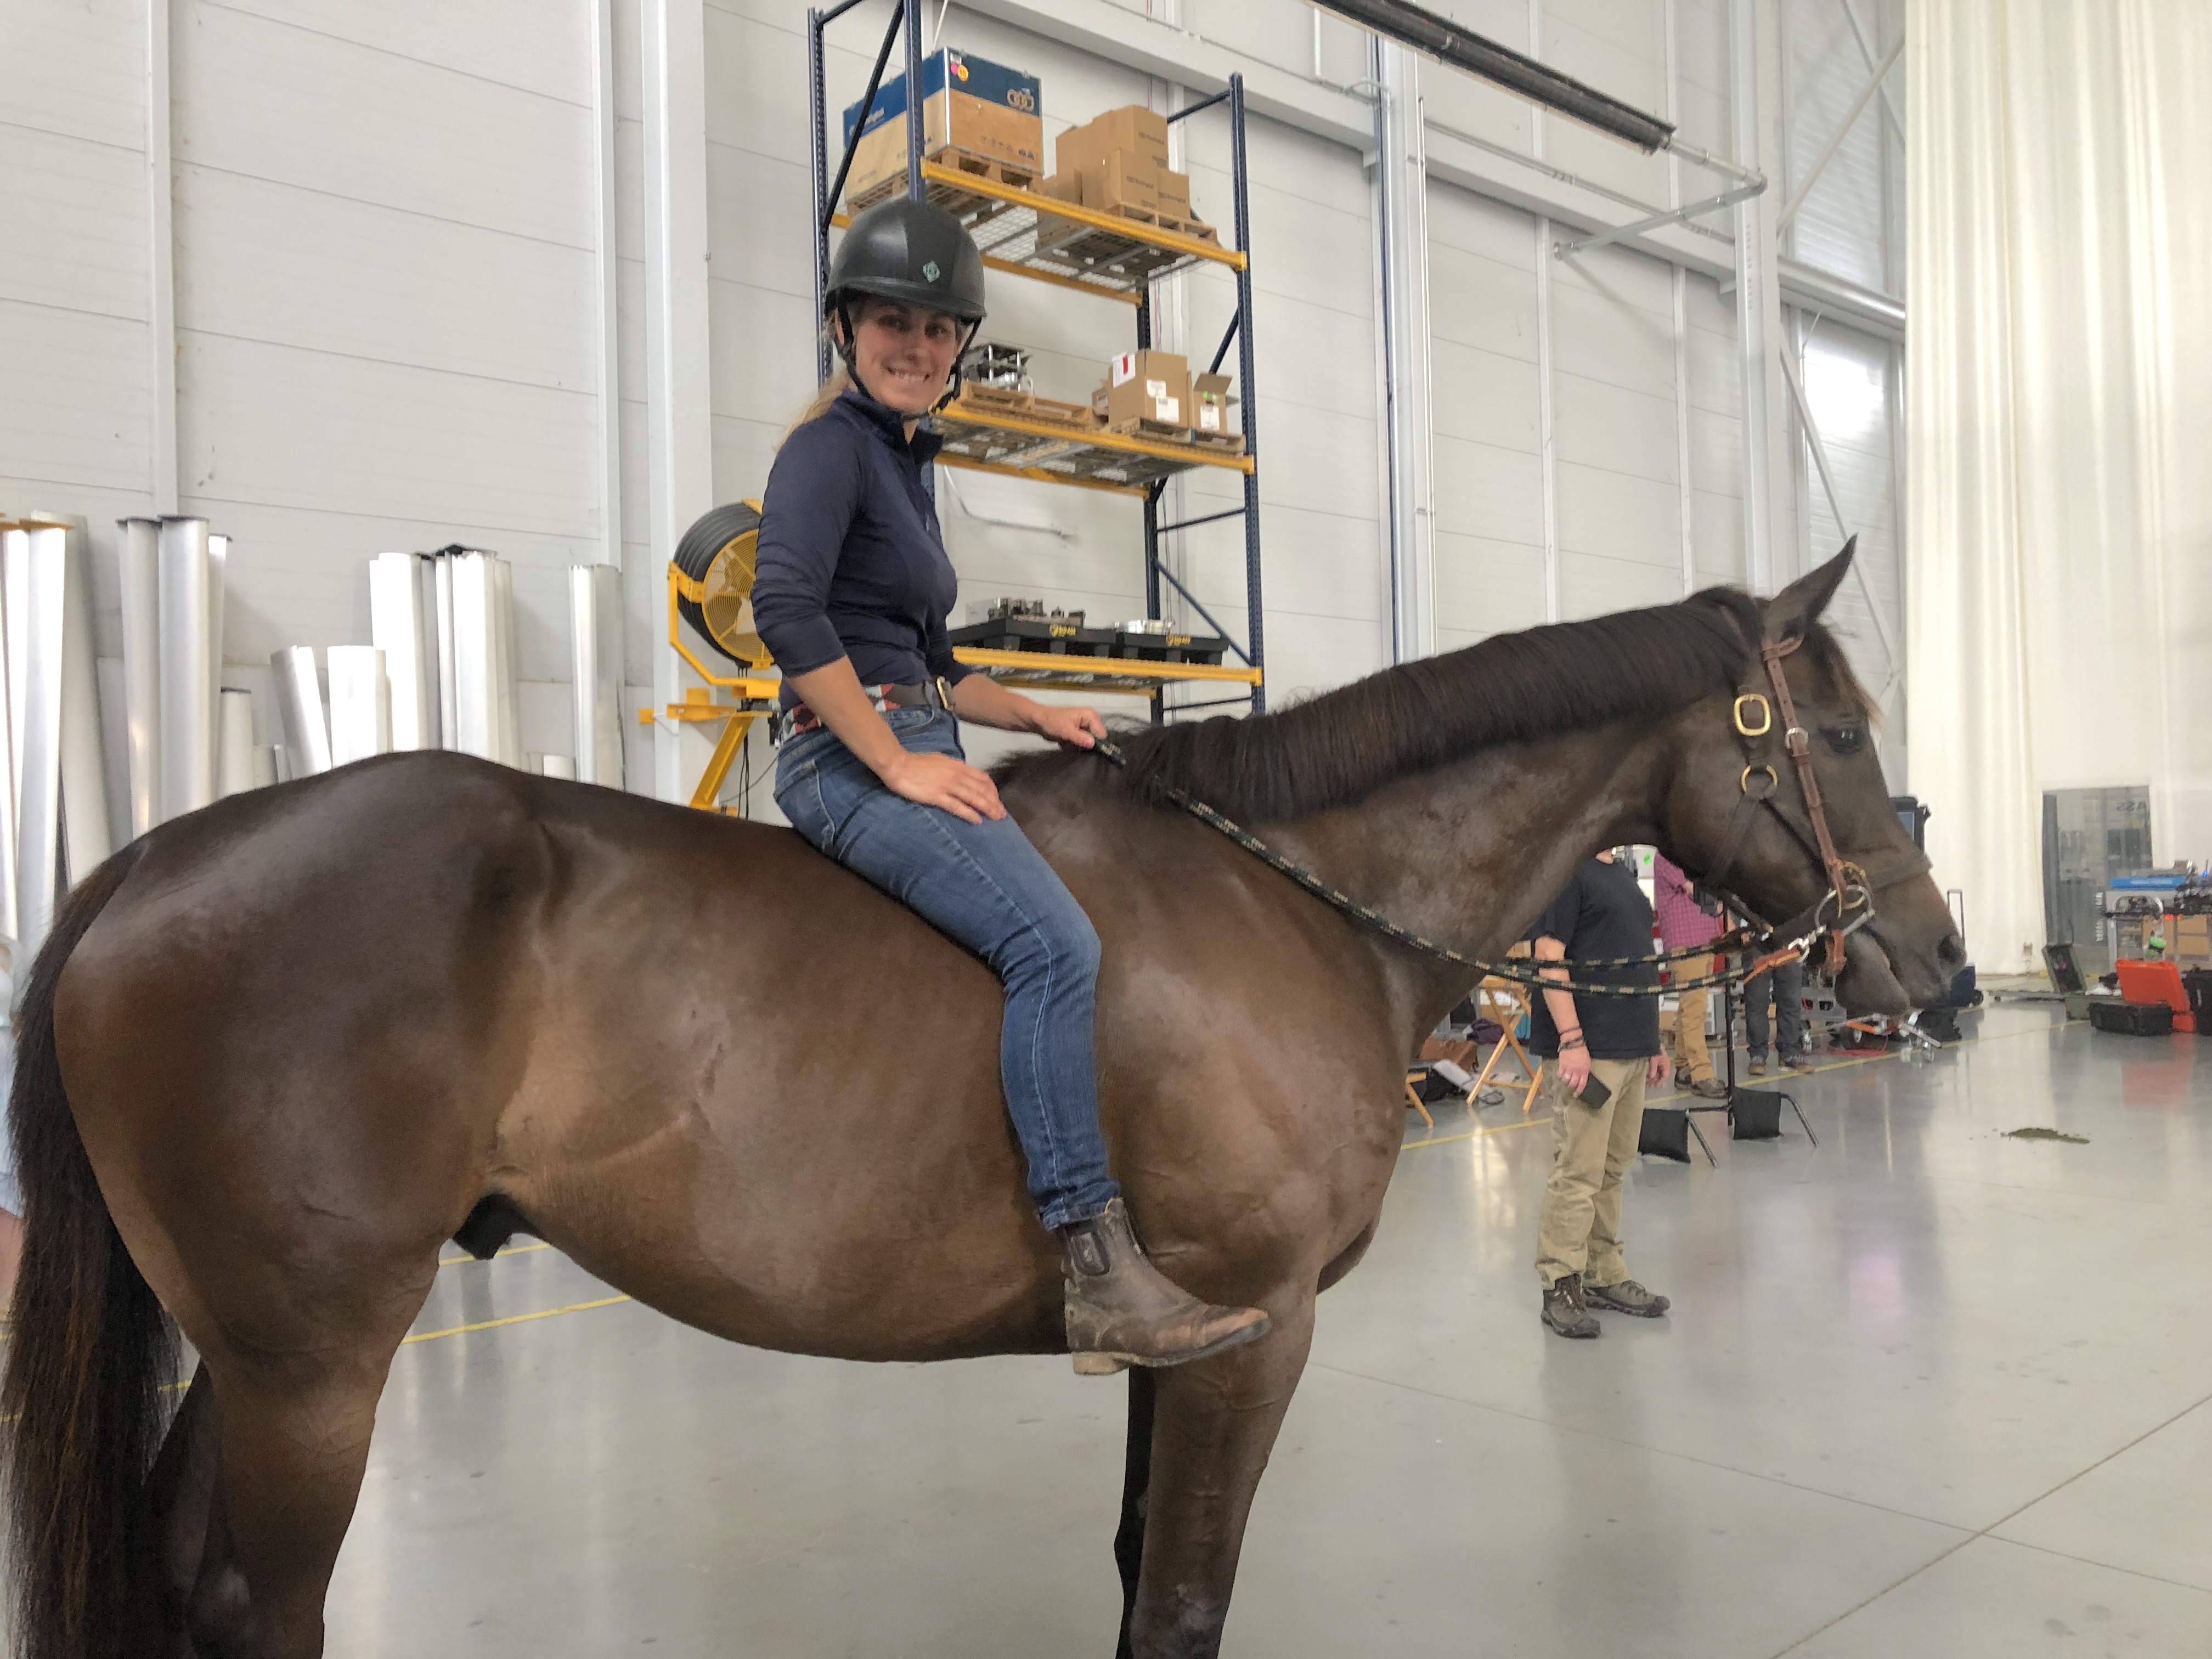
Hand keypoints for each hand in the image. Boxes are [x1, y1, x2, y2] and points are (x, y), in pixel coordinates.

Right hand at [876, 749, 1005, 823]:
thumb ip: (954, 768)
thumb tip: (963, 775)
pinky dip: (969, 813)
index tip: (996, 800)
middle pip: (982, 789)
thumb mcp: (940, 760)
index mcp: (958, 766)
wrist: (898, 764)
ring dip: (987, 808)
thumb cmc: (916, 763)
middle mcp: (956, 775)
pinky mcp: (937, 796)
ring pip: (974, 798)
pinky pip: (957, 806)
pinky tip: (977, 820)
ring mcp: (947, 785)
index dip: (992, 790)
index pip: (983, 778)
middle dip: (994, 802)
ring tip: (996, 818)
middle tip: (1002, 814)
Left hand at [1028, 703, 1105, 749]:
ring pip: (1088, 744)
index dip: (1095, 743)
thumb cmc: (1051, 722)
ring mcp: (1085, 726)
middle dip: (1083, 745)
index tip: (1082, 748)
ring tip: (1066, 742)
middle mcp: (1091, 720)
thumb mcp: (1065, 731)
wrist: (1038, 721)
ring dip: (1076, 746)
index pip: (1101, 734)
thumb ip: (1079, 738)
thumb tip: (1092, 744)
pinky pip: (1081, 744)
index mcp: (1091, 716)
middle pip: (1096, 740)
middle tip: (1071, 743)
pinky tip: (1064, 742)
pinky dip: (1072, 745)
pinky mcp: (1079, 732)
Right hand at [1554, 1045, 1591, 1093]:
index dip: (1579, 1091)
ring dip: (1565, 1081)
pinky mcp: (1562, 1065)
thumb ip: (1585, 1070)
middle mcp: (1577, 1071)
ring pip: (1565, 1080)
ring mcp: (1569, 1069)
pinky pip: (1560, 1074)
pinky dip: (1559, 1076)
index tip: (1576, 1094)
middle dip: (1571, 1086)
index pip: (1582, 1084)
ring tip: (1565, 1079)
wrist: (1573, 1043)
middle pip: (1573, 1083)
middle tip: (1569, 1086)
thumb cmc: (1582, 1051)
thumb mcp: (1587, 1062)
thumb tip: (1582, 1076)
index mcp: (1584, 1071)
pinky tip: (1560, 1074)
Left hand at [1647, 1051, 1672, 1088]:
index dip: (1660, 1081)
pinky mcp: (1655, 1062)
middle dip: (1655, 1081)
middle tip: (1648, 1085)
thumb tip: (1651, 1077)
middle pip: (1661, 1076)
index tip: (1654, 1086)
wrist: (1651, 1041)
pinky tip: (1646, 1077)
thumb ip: (1653, 1069)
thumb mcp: (1654, 1060)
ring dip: (1652, 1078)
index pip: (1665, 1076)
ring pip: (1657, 1073)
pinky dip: (1650, 1074)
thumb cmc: (1655, 1050)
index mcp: (1666, 1064)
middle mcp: (1664, 1065)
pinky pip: (1654, 1070)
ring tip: (1646, 1082)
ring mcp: (1659, 1063)